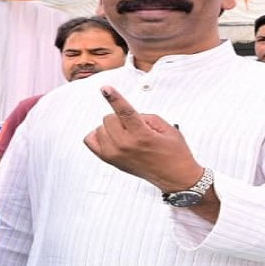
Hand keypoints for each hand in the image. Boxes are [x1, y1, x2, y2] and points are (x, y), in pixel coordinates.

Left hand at [83, 86, 202, 192]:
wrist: (173, 176)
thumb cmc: (173, 152)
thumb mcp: (167, 128)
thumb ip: (145, 116)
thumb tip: (126, 113)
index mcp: (141, 136)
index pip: (125, 112)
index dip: (114, 98)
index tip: (105, 88)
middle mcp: (125, 146)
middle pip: (109, 118)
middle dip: (120, 117)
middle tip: (135, 127)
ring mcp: (114, 155)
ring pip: (100, 128)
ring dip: (111, 127)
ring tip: (126, 135)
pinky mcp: (109, 160)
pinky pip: (91, 141)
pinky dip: (98, 135)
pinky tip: (111, 137)